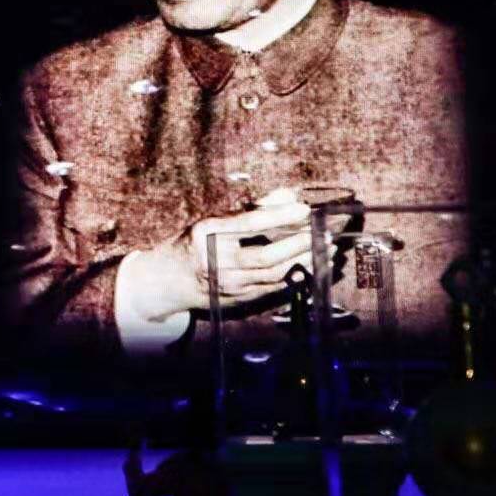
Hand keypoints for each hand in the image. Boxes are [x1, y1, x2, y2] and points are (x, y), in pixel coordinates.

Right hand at [125, 190, 336, 322]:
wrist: (170, 279)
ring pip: (274, 275)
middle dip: (299, 244)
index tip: (304, 210)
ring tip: (326, 251)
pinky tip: (312, 268)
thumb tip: (288, 196)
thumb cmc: (196, 242)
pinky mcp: (237, 299)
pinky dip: (296, 278)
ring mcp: (226, 283)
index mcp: (207, 233)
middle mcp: (216, 260)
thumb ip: (252, 208)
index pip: (249, 223)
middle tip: (324, 234)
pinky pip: (274, 289)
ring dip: (304, 262)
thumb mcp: (214, 219)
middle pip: (266, 255)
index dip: (280, 216)